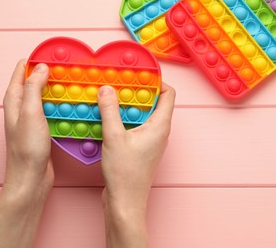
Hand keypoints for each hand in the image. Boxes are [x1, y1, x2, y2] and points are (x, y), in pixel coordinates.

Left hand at [0, 60, 53, 247]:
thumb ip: (33, 88)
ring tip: (73, 82)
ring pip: (44, 95)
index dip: (36, 60)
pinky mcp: (41, 128)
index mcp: (14, 99)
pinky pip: (51, 109)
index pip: (21, 70)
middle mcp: (21, 106)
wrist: (31, 178)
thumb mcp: (30, 113)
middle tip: (68, 68)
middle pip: (34, 81)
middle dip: (49, 73)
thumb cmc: (27, 149)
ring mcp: (31, 118)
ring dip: (56, 88)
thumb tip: (41, 67)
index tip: (54, 55)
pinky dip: (60, 104)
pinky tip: (71, 105)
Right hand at [98, 83, 175, 247]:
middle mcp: (158, 132)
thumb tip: (107, 89)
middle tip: (119, 84)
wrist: (124, 201)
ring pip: (142, 115)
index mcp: (160, 126)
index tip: (139, 73)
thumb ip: (110, 111)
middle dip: (136, 91)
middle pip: (153, 102)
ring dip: (127, 106)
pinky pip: (134, 126)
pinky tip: (107, 119)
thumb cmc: (125, 174)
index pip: (168, 94)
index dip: (156, 81)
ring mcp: (149, 141)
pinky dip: (123, 119)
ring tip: (110, 98)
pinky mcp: (140, 148)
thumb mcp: (114, 137)